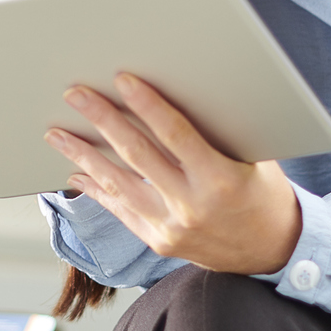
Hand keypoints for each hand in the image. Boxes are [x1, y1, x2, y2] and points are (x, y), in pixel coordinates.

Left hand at [46, 72, 301, 275]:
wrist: (272, 251)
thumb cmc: (264, 193)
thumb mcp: (256, 158)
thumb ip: (220, 131)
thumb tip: (182, 92)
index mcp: (220, 179)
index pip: (175, 134)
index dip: (147, 105)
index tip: (122, 80)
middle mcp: (192, 206)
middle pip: (137, 155)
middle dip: (103, 120)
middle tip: (75, 95)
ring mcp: (171, 228)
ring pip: (118, 185)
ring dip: (84, 155)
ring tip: (58, 133)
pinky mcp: (159, 242)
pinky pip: (120, 210)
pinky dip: (96, 189)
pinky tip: (76, 170)